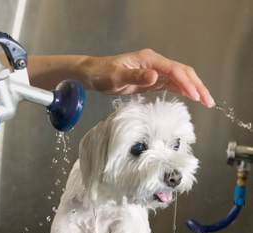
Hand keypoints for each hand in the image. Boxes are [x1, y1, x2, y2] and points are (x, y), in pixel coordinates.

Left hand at [79, 49, 213, 106]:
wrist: (95, 74)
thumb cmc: (103, 74)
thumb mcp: (116, 77)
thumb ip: (136, 77)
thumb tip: (155, 77)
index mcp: (149, 60)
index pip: (174, 70)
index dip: (186, 82)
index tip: (195, 95)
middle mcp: (155, 64)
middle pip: (183, 72)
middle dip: (197, 86)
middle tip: (209, 101)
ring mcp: (155, 72)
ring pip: (181, 78)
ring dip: (194, 89)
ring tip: (206, 102)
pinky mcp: (153, 81)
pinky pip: (173, 84)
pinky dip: (184, 91)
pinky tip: (192, 98)